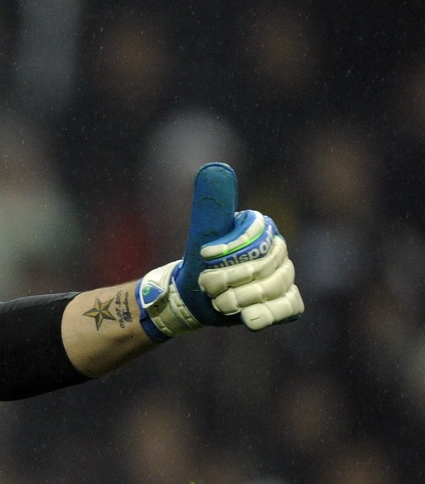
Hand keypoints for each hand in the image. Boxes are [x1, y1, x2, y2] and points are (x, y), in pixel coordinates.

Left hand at [135, 163, 303, 340]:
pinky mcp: (285, 302)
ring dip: (243, 296)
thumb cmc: (199, 263)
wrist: (195, 298)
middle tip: (206, 284)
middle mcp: (278, 251)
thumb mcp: (203, 231)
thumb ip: (211, 202)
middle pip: (267, 264)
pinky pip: (289, 307)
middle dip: (232, 277)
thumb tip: (215, 167)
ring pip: (277, 286)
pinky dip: (269, 313)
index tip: (204, 255)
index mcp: (262, 228)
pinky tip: (249, 319)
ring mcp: (285, 277)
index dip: (231, 247)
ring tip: (219, 301)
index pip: (258, 234)